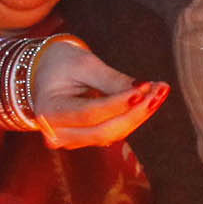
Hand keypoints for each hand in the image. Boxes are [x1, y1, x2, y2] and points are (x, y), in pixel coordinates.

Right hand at [33, 38, 168, 149]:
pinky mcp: (84, 139)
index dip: (120, 103)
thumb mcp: (83, 64)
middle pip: (103, 130)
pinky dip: (131, 118)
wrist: (42, 72)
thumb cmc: (59, 63)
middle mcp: (57, 133)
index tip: (145, 88)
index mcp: (49, 112)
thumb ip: (111, 79)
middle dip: (135, 112)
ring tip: (159, 92)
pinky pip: (111, 132)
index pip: (90, 113)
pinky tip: (149, 100)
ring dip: (138, 116)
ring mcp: (70, 140)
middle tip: (160, 91)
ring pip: (111, 135)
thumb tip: (143, 89)